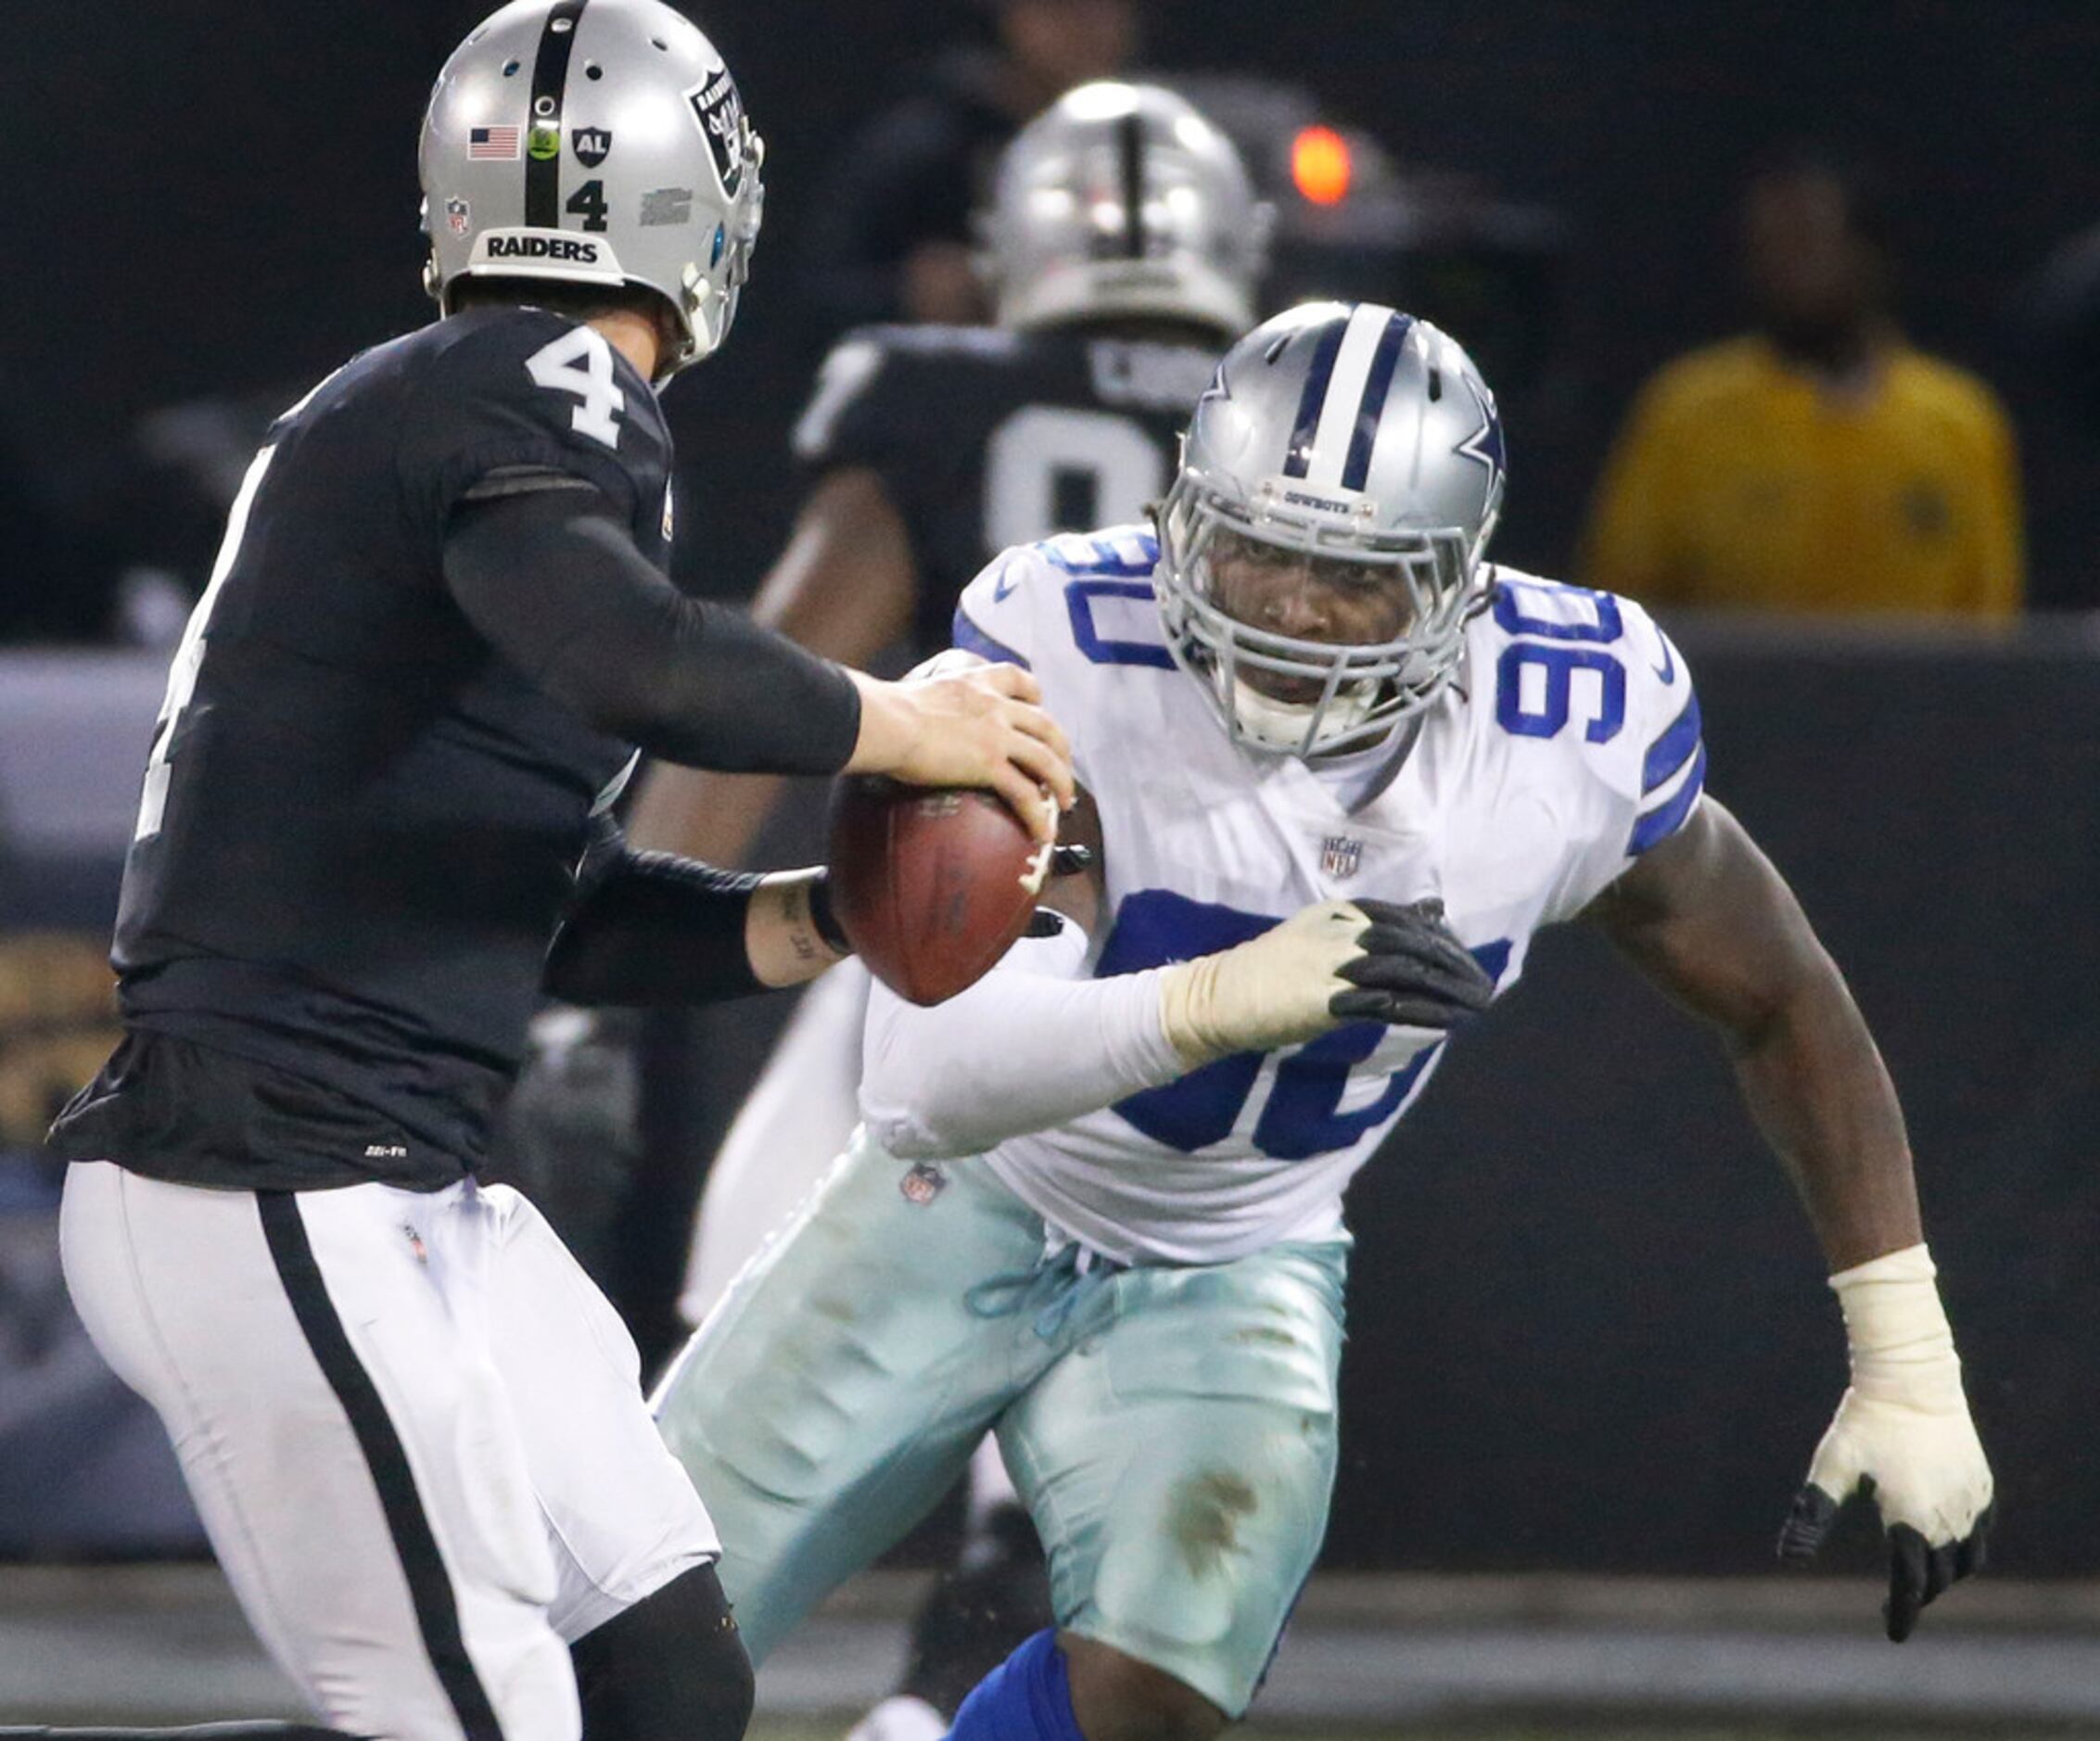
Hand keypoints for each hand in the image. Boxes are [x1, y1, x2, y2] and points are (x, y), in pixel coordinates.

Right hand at [845, 664, 1074, 843]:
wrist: (887, 721)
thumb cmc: (887, 711)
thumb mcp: (920, 693)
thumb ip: (932, 704)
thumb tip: (909, 718)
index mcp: (976, 682)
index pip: (1019, 679)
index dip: (1036, 694)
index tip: (1039, 705)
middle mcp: (995, 704)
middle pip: (1045, 724)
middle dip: (1061, 748)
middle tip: (1062, 768)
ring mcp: (996, 734)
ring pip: (1046, 758)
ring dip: (1061, 783)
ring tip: (1064, 804)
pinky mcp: (990, 763)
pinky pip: (1025, 792)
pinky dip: (1038, 814)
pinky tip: (1043, 833)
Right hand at [1157, 895, 1494, 1069]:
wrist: (1221, 995)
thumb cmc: (1270, 969)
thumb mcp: (1322, 932)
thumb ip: (1373, 923)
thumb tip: (1431, 909)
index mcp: (1340, 913)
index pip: (1406, 919)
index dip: (1443, 941)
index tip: (1466, 964)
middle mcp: (1340, 932)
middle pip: (1413, 943)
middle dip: (1455, 965)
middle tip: (1484, 987)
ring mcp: (1333, 964)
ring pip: (1406, 970)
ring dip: (1449, 989)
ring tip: (1478, 1005)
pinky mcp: (1326, 999)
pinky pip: (1386, 1003)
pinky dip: (1424, 1011)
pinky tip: (1449, 1021)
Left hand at [1775, 1244, 1994, 1640]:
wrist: (1912, 1379)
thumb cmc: (1865, 1420)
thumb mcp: (1832, 1464)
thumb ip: (1811, 1512)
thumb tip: (1787, 1556)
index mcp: (1910, 1518)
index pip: (1909, 1583)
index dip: (1902, 1612)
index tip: (1894, 1634)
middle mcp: (1947, 1517)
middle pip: (1938, 1576)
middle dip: (1919, 1594)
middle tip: (1900, 1604)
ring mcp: (1970, 1502)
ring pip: (1966, 1559)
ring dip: (1947, 1576)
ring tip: (1923, 1580)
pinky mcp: (1982, 1485)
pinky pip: (1982, 1531)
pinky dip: (1969, 1549)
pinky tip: (1951, 1546)